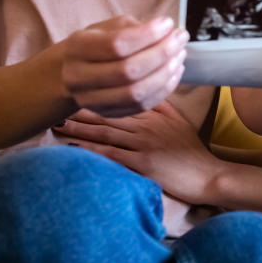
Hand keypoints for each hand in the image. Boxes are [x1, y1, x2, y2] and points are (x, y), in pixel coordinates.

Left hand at [53, 101, 224, 205]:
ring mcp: (144, 144)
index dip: (95, 94)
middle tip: (54, 102)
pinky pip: (113, 154)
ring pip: (106, 132)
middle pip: (106, 114)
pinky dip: (93, 149)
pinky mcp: (144, 163)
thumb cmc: (191, 150)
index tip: (74, 88)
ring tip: (58, 122)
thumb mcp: (178, 120)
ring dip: (80, 127)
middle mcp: (145, 125)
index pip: (118, 98)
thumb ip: (160, 103)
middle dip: (79, 108)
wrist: (206, 174)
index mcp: (152, 113)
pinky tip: (75, 146)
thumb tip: (141, 88)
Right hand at [58, 16, 188, 117]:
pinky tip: (174, 73)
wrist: (68, 75)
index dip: (147, 35)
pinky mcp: (108, 113)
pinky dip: (163, 90)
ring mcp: (93, 100)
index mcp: (77, 48)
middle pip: (129, 70)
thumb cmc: (93, 45)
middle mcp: (80, 77)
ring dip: (166, 73)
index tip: (168, 24)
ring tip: (180, 55)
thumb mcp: (104, 28)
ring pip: (136, 93)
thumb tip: (165, 31)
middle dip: (162, 53)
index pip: (116, 44)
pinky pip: (141, 106)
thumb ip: (131, 27)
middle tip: (180, 39)